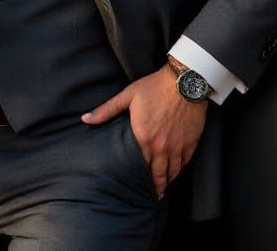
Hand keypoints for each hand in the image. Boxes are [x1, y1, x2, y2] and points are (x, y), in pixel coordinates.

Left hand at [81, 67, 206, 197]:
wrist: (185, 81)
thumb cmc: (155, 87)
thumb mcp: (128, 96)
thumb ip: (106, 110)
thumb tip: (85, 119)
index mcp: (143, 137)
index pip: (140, 165)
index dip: (139, 178)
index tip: (136, 186)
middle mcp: (161, 146)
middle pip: (158, 174)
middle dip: (155, 187)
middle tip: (153, 195)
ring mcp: (178, 146)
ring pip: (173, 170)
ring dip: (168, 181)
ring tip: (164, 189)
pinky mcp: (191, 141)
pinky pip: (185, 161)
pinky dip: (180, 169)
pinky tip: (177, 171)